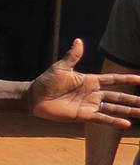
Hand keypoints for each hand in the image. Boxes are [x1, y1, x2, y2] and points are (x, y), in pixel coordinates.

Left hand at [25, 39, 139, 127]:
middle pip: (118, 96)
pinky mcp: (83, 116)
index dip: (127, 79)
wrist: (34, 98)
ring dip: (128, 111)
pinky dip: (114, 121)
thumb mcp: (60, 68)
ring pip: (114, 108)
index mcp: (90, 81)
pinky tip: (126, 123)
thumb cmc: (46, 82)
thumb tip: (78, 41)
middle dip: (133, 99)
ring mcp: (89, 105)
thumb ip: (72, 56)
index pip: (113, 79)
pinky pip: (102, 118)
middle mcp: (93, 93)